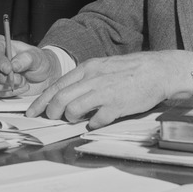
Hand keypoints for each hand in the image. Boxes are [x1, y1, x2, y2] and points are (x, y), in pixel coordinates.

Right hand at [0, 35, 61, 97]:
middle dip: (4, 77)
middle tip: (20, 79)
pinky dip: (8, 93)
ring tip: (22, 82)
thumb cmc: (37, 62)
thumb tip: (14, 65)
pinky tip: (20, 87)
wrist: (41, 76)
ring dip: (5, 86)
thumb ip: (26, 59)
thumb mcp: (37, 57)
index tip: (9, 69)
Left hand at [25, 50, 192, 127]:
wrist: (160, 70)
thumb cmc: (134, 70)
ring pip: (72, 109)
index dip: (41, 101)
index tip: (32, 112)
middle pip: (59, 98)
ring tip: (76, 120)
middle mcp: (93, 79)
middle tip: (52, 119)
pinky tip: (96, 122)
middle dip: (51, 112)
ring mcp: (104, 92)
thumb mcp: (105, 67)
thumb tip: (69, 95)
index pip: (56, 86)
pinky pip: (96, 120)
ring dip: (70, 118)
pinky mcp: (117, 105)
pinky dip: (92, 124)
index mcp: (89, 68)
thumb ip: (87, 79)